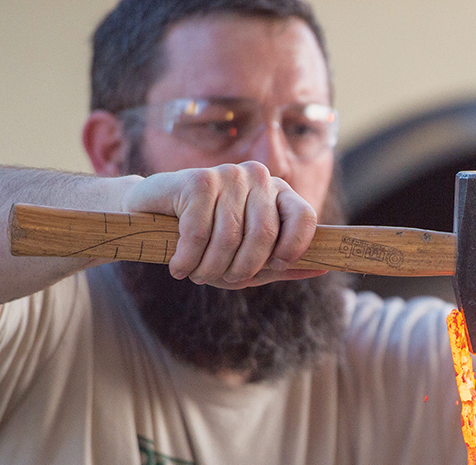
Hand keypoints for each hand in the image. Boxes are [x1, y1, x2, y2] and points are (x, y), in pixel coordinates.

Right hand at [121, 162, 324, 288]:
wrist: (151, 217)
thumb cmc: (208, 243)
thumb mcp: (250, 259)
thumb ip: (285, 265)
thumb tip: (324, 266)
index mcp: (279, 194)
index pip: (305, 217)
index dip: (293, 248)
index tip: (274, 266)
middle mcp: (258, 177)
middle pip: (264, 235)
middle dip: (240, 269)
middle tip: (218, 278)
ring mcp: (228, 174)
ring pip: (229, 237)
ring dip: (208, 268)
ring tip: (195, 273)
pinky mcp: (197, 179)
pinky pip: (199, 231)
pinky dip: (188, 258)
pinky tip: (179, 266)